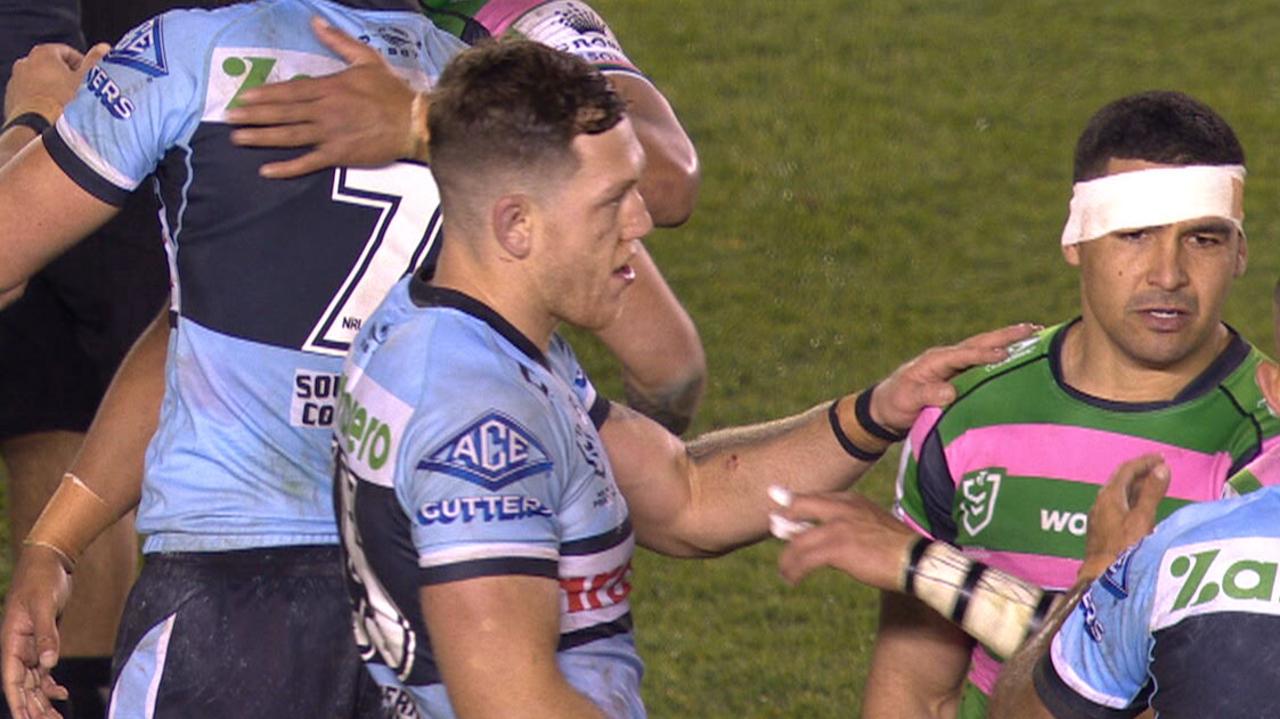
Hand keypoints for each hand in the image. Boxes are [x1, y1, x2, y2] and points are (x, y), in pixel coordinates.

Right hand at [2, 546, 72, 718]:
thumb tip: (48, 664)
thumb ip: (47, 634)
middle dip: (33, 708)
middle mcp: (16, 649)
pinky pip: (43, 670)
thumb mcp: (44, 605)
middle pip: (22, 686)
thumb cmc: (42, 580)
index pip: (11, 680)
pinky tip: (62, 694)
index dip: (18, 702)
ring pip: (33, 682)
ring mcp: (29, 647)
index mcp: (10, 642)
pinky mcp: (43, 642)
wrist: (49, 562)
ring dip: (42, 701)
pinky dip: (50, 684)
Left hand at [5, 43, 109, 123]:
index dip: (82, 63)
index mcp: (43, 53)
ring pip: (41, 79)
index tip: (90, 76)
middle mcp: (26, 62)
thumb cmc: (63, 102)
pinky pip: (32, 93)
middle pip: (52, 65)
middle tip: (80, 90)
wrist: (38, 127)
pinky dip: (42, 97)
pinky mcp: (13, 96)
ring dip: (54, 87)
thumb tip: (104, 47)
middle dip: (66, 75)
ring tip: (68, 102)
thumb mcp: (85, 79)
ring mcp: (17, 79)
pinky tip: (53, 110)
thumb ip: (94, 60)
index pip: (67, 52)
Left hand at [226, 16, 424, 177]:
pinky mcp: (339, 155)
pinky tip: (267, 170)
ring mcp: (330, 134)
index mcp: (330, 87)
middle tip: (229, 118)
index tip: (244, 97)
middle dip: (254, 115)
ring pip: (289, 135)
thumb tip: (317, 21)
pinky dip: (287, 167)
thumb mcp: (367, 59)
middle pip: (283, 112)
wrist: (414, 122)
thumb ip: (339, 41)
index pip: (290, 90)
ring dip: (262, 137)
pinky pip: (308, 162)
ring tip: (238, 138)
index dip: (265, 94)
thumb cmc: (392, 92)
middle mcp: (324, 110)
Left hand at [776, 491, 916, 590]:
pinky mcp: (837, 548)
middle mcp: (843, 508)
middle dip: (785, 518)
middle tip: (773, 528)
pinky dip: (794, 570)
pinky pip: (804, 559)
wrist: (916, 561)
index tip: (782, 507)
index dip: (796, 503)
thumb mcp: (869, 527)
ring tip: (785, 571)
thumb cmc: (896, 549)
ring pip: (799, 539)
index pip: (817, 497)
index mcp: (852, 500)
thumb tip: (823, 534)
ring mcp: (838, 527)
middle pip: (801, 506)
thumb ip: (845, 525)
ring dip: (788, 558)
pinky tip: (792, 579)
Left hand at [870, 323, 1039, 433]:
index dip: (983, 355)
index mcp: (935, 361)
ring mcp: (954, 364)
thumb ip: (926, 395)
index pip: (963, 355)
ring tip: (1036, 333)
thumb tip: (950, 393)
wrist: (885, 409)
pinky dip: (1003, 354)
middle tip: (1034, 328)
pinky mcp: (959, 374)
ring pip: (985, 348)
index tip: (1004, 354)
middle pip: (980, 343)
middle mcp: (947, 358)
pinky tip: (1020, 353)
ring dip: (1008, 340)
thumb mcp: (906, 400)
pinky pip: (984, 361)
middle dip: (1006, 336)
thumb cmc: (894, 403)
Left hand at [1078, 454, 1168, 581]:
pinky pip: (1118, 506)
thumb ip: (1152, 493)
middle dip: (1141, 471)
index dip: (1144, 462)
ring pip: (1119, 494)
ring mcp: (1099, 516)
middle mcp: (1100, 503)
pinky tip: (1141, 507)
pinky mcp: (1102, 529)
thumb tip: (1162, 468)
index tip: (1161, 458)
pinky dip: (1132, 499)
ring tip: (1155, 483)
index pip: (1126, 470)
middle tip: (1160, 467)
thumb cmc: (1123, 550)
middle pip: (1121, 480)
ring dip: (1137, 486)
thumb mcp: (1142, 519)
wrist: (1101, 579)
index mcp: (1109, 496)